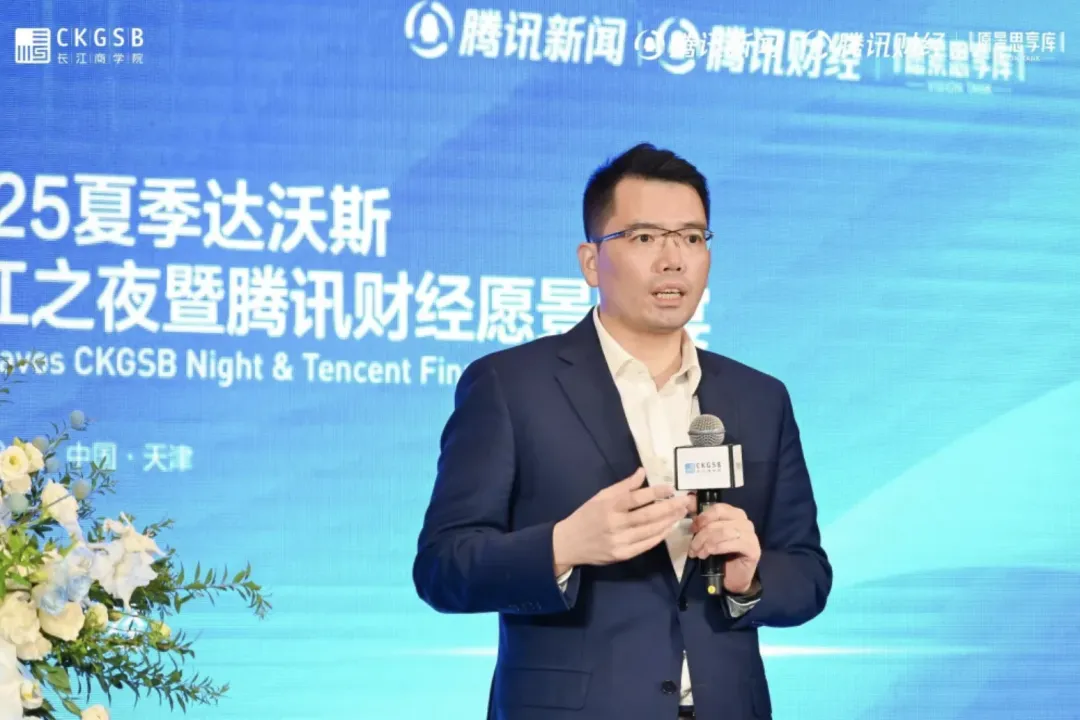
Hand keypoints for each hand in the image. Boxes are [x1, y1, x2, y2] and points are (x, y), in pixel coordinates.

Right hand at [553, 468, 693, 573]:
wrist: (569, 543)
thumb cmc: (586, 516)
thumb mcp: (600, 496)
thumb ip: (623, 486)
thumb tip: (642, 472)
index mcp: (608, 506)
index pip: (636, 498)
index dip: (655, 492)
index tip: (670, 488)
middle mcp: (615, 524)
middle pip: (648, 515)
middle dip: (670, 508)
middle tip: (686, 502)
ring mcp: (619, 541)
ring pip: (650, 531)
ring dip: (669, 521)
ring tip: (681, 513)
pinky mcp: (622, 555)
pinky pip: (646, 545)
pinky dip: (660, 536)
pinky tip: (669, 528)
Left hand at [689, 503, 760, 594]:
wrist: (733, 578)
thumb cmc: (721, 556)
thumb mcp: (710, 536)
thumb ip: (705, 524)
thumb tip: (692, 513)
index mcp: (735, 515)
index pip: (718, 508)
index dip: (703, 517)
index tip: (692, 529)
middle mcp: (745, 522)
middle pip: (719, 521)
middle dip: (702, 534)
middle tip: (692, 546)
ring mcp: (751, 535)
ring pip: (724, 532)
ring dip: (707, 542)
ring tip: (698, 553)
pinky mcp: (753, 549)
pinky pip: (732, 543)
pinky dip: (716, 548)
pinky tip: (708, 554)